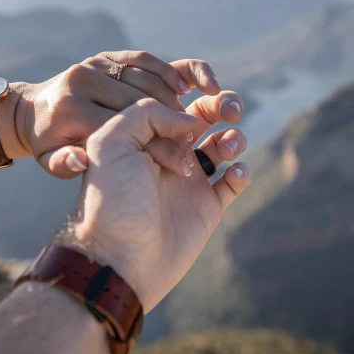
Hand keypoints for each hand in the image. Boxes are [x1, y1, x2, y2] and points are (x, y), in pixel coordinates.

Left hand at [7, 51, 221, 177]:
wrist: (34, 108)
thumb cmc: (50, 142)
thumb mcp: (51, 160)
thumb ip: (64, 165)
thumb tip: (80, 160)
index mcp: (71, 109)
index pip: (124, 129)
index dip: (158, 148)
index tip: (181, 165)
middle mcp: (82, 80)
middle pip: (138, 102)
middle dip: (170, 124)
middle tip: (192, 144)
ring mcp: (95, 63)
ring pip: (144, 78)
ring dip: (173, 100)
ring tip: (192, 122)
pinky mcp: (106, 55)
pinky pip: (142, 59)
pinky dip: (167, 71)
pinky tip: (186, 88)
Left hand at [63, 91, 250, 310]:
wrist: (120, 259)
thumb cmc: (112, 200)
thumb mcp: (111, 143)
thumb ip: (146, 113)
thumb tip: (189, 117)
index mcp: (143, 135)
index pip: (174, 100)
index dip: (188, 94)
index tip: (200, 94)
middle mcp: (166, 153)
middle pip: (203, 116)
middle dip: (221, 105)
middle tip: (231, 109)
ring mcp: (188, 180)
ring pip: (223, 145)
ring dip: (234, 137)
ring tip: (227, 147)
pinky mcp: (208, 206)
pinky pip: (234, 180)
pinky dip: (242, 170)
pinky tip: (233, 174)